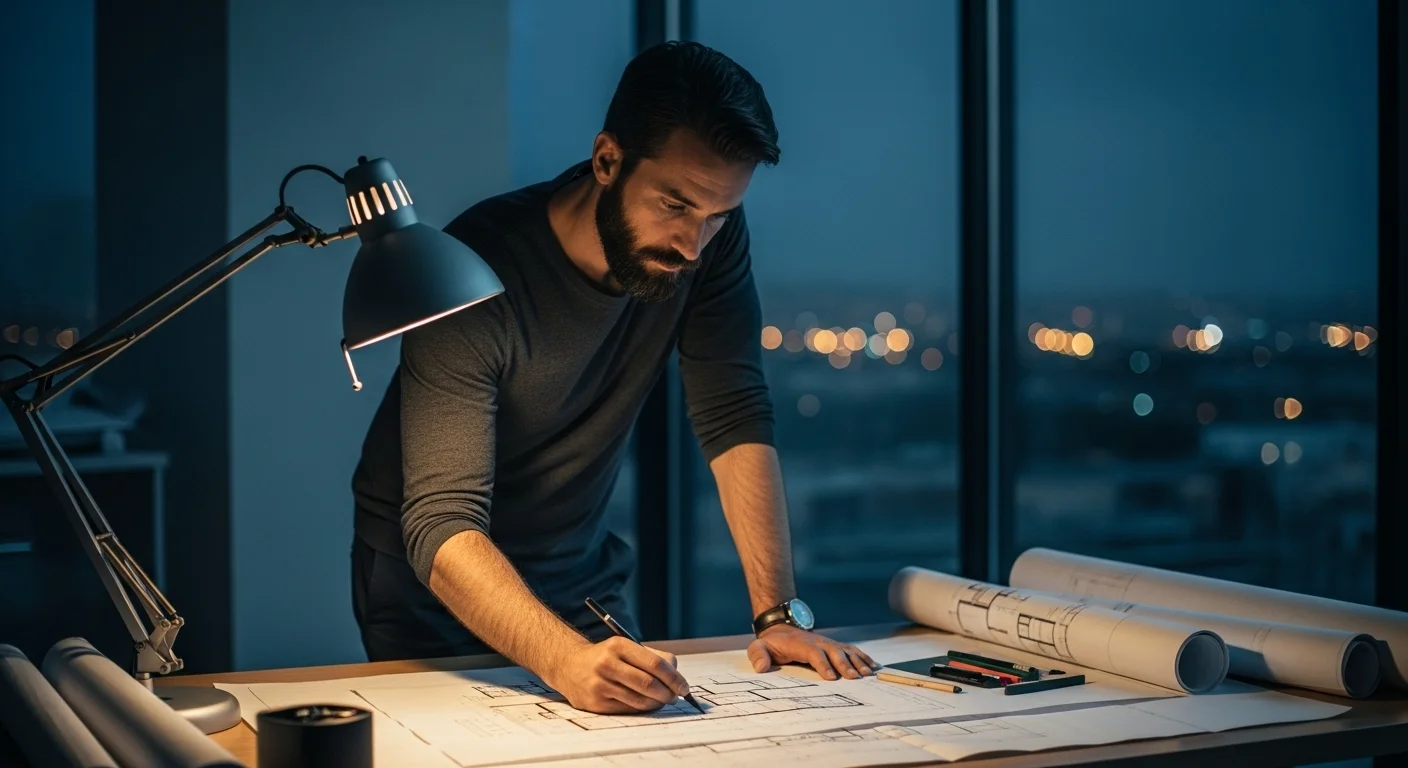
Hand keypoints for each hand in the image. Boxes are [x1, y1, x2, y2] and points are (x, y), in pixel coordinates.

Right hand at [547, 637, 691, 713]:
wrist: (569, 665)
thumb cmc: (607, 657)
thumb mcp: (626, 647)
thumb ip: (654, 657)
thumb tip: (676, 675)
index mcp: (619, 646)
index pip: (655, 663)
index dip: (674, 677)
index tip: (684, 687)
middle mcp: (607, 664)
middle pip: (648, 683)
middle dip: (668, 693)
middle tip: (676, 697)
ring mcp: (600, 684)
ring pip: (639, 700)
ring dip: (657, 703)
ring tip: (663, 700)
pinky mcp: (595, 702)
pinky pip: (627, 709)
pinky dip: (642, 708)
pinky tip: (646, 704)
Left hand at [747, 626, 878, 679]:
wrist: (781, 629)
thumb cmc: (771, 644)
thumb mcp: (759, 647)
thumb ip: (758, 655)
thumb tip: (761, 667)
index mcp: (800, 644)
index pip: (813, 653)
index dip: (822, 664)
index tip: (831, 677)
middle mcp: (817, 641)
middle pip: (833, 651)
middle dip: (844, 664)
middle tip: (854, 677)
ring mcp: (827, 642)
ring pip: (845, 650)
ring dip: (857, 661)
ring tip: (868, 673)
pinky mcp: (834, 645)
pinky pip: (851, 650)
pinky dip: (863, 657)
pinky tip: (873, 666)